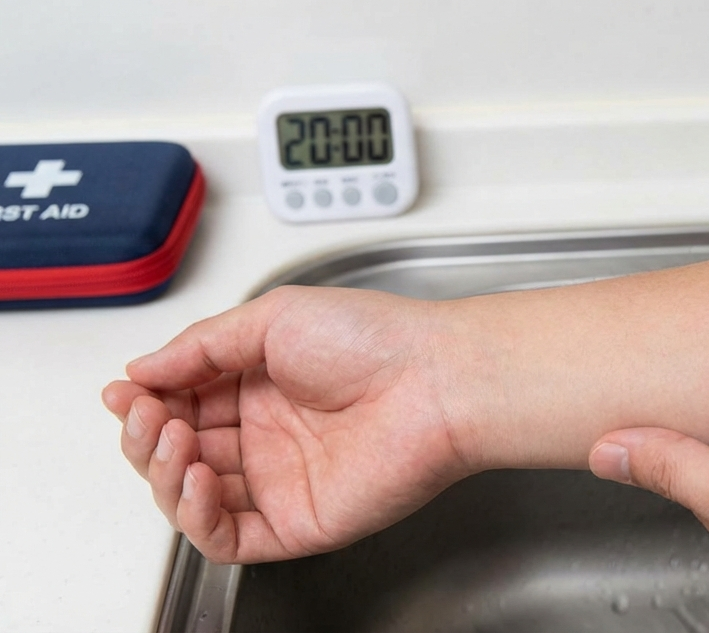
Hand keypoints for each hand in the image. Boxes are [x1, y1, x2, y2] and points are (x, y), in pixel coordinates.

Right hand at [101, 286, 476, 563]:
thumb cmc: (376, 339)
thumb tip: (142, 368)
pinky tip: (191, 478)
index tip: (126, 389)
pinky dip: (193, 516)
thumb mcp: (272, 317)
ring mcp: (282, 481)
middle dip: (147, 435)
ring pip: (191, 497)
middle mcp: (269, 436)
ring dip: (162, 471)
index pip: (182, 404)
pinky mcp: (298, 522)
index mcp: (261, 386)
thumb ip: (201, 346)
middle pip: (179, 452)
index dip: (147, 401)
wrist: (435, 379)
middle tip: (147, 413)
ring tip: (172, 438)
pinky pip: (227, 537)